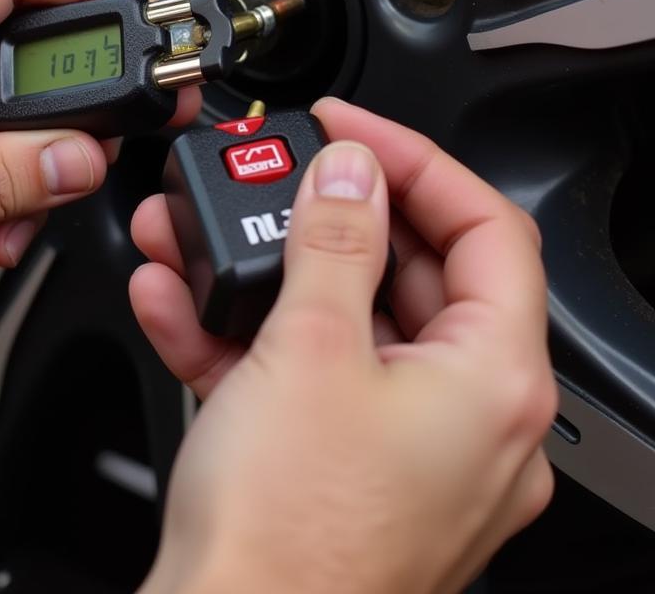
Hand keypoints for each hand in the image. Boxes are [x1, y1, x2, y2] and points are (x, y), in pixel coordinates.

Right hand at [130, 99, 555, 593]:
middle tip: (268, 176)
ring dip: (262, 272)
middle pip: (406, 272)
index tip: (348, 129)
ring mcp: (400, 447)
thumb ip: (334, 240)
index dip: (414, 161)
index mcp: (492, 384)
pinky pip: (299, 377)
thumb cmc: (286, 540)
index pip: (484, 228)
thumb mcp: (307, 351)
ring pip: (338, 325)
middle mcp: (465, 421)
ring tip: (194, 236)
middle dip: (317, 215)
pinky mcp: (339, 466)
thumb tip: (350, 171)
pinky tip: (175, 303)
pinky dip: (243, 336)